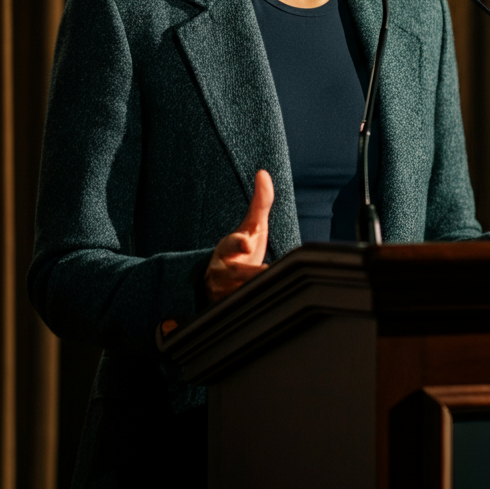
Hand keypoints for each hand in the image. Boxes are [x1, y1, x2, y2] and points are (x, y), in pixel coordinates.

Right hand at [204, 169, 272, 304]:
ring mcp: (224, 293)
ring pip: (239, 297)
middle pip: (238, 275)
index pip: (232, 243)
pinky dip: (251, 314)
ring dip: (253, 296)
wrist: (219, 282)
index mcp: (228, 248)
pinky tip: (268, 312)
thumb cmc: (240, 251)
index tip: (247, 242)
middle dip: (250, 275)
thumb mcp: (250, 227)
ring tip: (270, 292)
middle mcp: (223, 271)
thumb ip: (260, 203)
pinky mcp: (227, 312)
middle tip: (266, 272)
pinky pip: (240, 315)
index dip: (239, 243)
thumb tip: (263, 173)